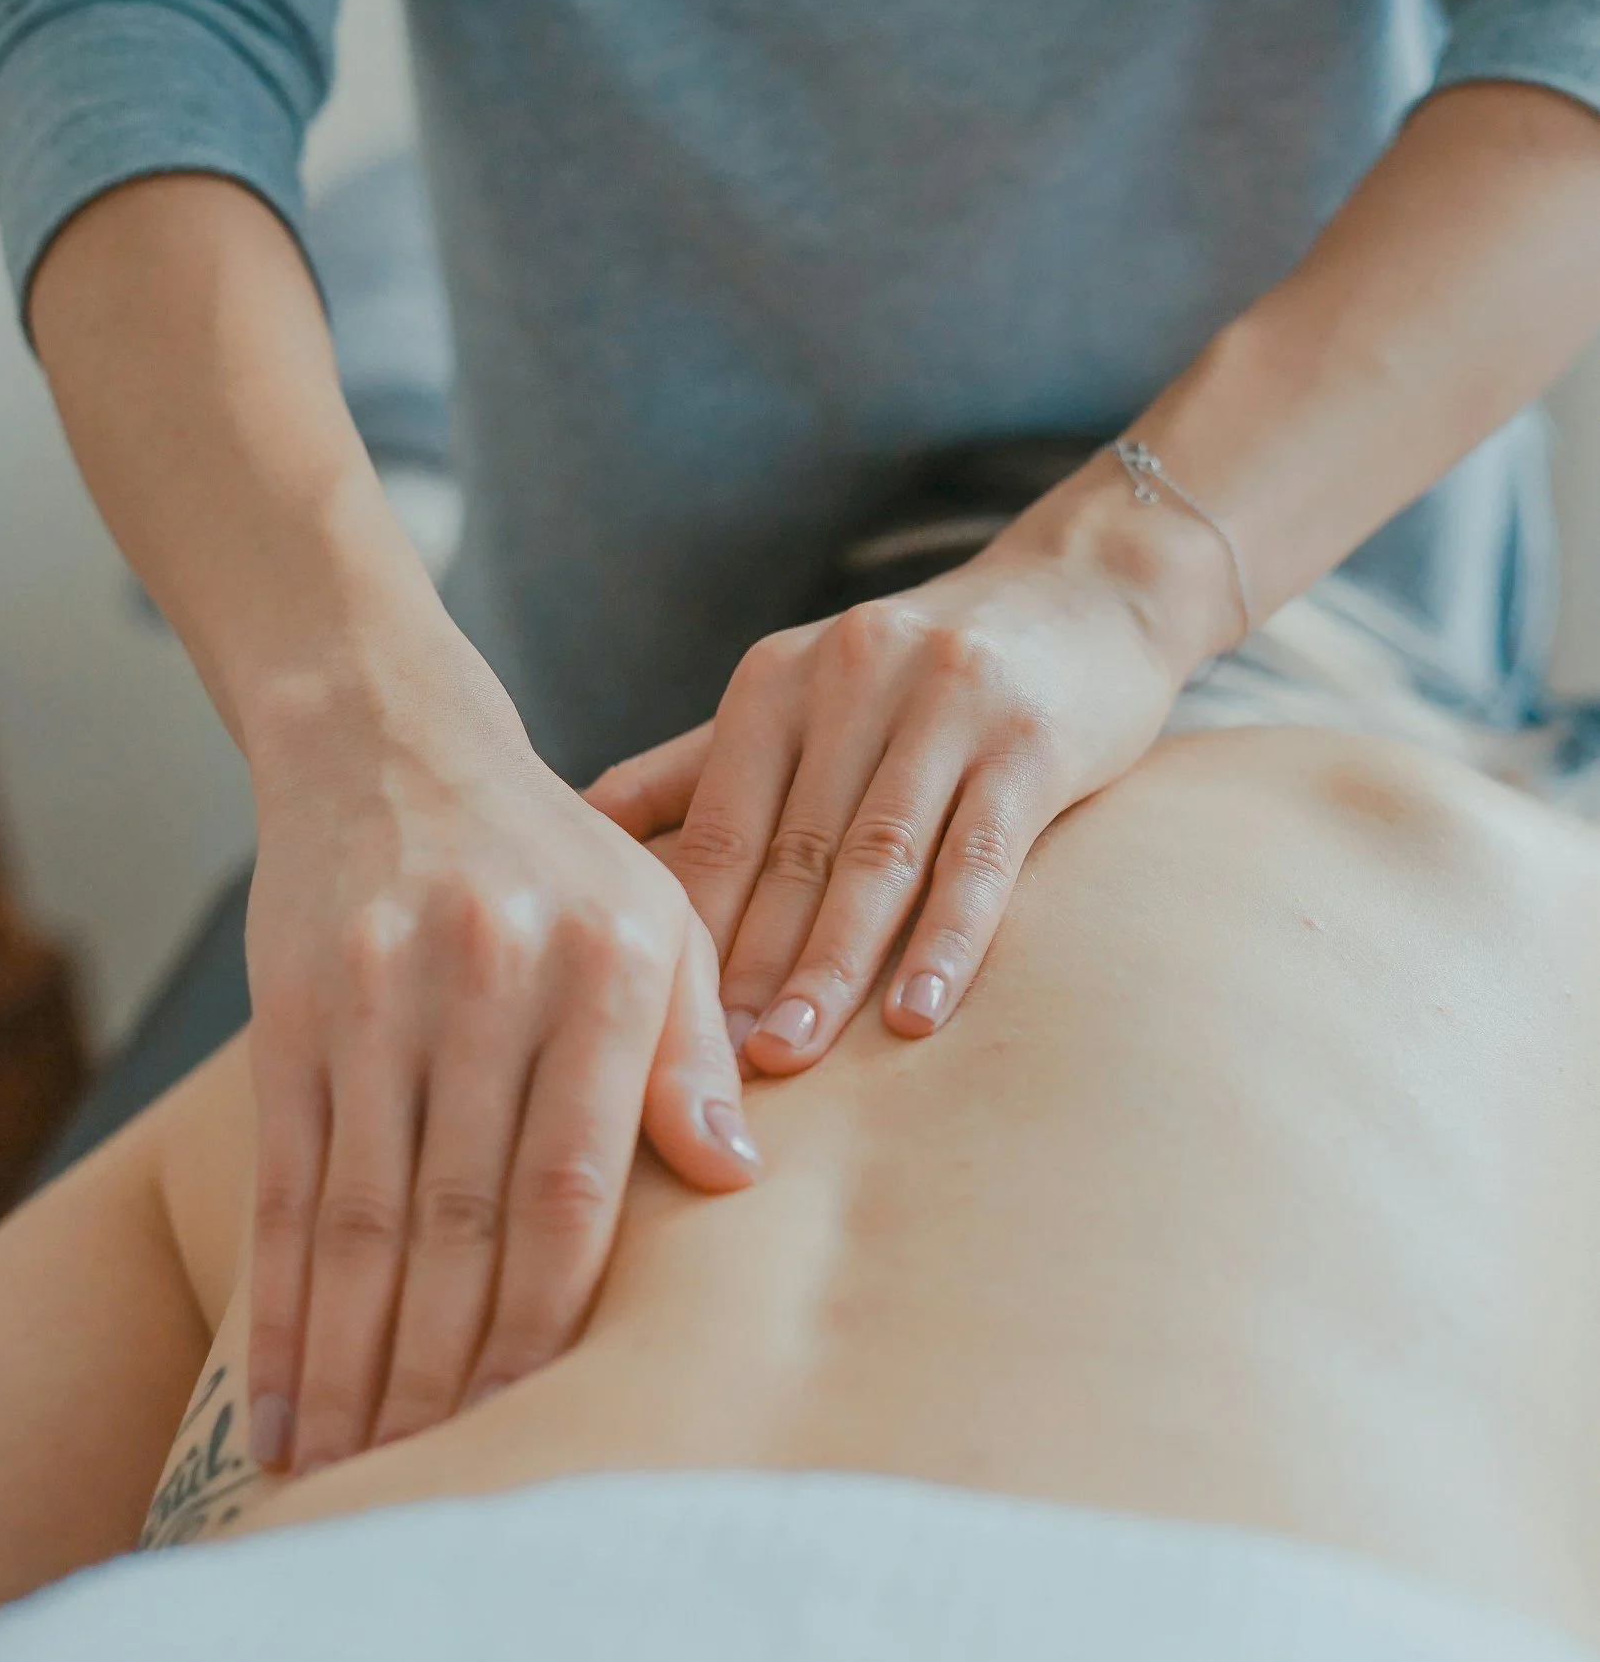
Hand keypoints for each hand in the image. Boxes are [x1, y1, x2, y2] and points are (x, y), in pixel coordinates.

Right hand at [242, 621, 758, 1475]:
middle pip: (463, 1220)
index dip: (551, 1319)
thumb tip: (738, 1180)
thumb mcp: (661, 921)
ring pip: (364, 1219)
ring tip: (351, 1480)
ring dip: (355, 1365)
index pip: (576, 1185)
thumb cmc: (557, 860)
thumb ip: (696, 1049)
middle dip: (447, 1373)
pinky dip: (280, 1306)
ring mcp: (378, 998)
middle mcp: (490, 981)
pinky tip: (280, 1401)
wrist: (391, 743)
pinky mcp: (291, 1015)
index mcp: (607, 968)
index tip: (543, 1427)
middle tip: (438, 1492)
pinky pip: (286, 1187)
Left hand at [586, 490, 1213, 1073]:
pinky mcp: (1032, 739)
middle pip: (789, 852)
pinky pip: (980, 856)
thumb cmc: (922, 673)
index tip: (651, 1029)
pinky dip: (947, 941)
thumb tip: (575, 832)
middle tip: (708, 1069)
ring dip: (830, 966)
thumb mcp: (802, 697)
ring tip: (791, 1056)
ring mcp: (946, 704)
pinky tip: (915, 1015)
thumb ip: (697, 769)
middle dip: (746, 967)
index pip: (717, 826)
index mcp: (777, 680)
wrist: (1086, 592)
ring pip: (876, 858)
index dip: (685, 931)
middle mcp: (852, 678)